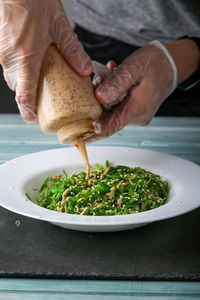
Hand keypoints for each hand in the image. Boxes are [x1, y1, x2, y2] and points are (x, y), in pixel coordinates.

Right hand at [0, 0, 91, 123]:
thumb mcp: (59, 25)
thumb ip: (73, 50)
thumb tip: (84, 70)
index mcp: (26, 58)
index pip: (24, 97)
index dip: (29, 112)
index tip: (35, 119)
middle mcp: (11, 58)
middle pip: (18, 90)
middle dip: (29, 100)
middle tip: (44, 103)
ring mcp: (2, 51)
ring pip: (12, 78)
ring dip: (24, 86)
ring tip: (40, 86)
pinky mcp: (0, 44)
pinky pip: (9, 66)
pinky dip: (20, 72)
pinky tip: (31, 65)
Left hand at [86, 41, 176, 140]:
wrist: (172, 64)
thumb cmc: (155, 63)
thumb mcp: (134, 68)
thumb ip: (116, 84)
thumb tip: (98, 99)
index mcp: (138, 108)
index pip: (111, 126)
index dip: (93, 133)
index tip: (79, 137)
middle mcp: (138, 116)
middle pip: (110, 119)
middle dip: (95, 108)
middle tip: (86, 92)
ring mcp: (138, 114)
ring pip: (113, 112)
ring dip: (103, 100)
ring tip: (102, 79)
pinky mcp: (137, 110)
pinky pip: (120, 108)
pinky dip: (112, 98)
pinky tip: (110, 81)